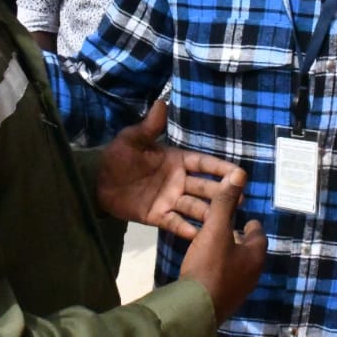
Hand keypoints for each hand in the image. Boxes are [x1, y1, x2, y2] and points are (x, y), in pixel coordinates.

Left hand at [96, 101, 245, 239]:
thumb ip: (150, 126)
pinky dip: (186, 228)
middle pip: (205, 187)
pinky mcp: (158, 216)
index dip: (221, 168)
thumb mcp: (132, 139)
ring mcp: (170, 200)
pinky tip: (199, 235)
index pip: (204, 164)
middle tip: (240, 198)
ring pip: (195, 207)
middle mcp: (179, 181)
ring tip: (224, 220)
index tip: (240, 173)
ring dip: (209, 212)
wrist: (96, 181)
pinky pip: (175, 223)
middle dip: (223, 192)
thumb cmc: (117, 157)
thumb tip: (162, 102)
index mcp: (177, 160)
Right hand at [178, 168, 266, 323]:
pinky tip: (206, 266)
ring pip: (238, 266)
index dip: (250, 224)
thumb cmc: (209, 266)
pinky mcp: (225, 301)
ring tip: (215, 245)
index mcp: (255, 255)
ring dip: (230, 255)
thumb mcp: (215, 230)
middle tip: (228, 228)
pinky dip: (220, 269)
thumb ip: (225, 202)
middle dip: (240, 239)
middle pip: (250, 251)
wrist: (195, 310)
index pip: (258, 234)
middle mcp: (253, 274)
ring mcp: (240, 290)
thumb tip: (240, 173)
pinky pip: (226, 279)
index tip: (243, 217)